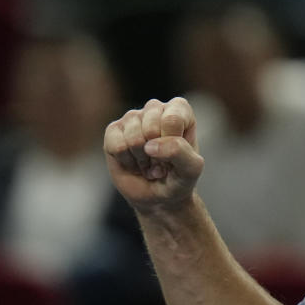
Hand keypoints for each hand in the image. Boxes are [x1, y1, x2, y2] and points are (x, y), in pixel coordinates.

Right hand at [103, 97, 203, 212]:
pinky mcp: (113, 130)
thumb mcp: (191, 169)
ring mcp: (133, 117)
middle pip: (151, 128)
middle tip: (161, 161)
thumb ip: (180, 152)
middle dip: (156, 154)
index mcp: (180, 109)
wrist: (159, 196)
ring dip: (142, 159)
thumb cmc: (179, 178)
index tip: (176, 154)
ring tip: (149, 162)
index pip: (172, 120)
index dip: (172, 144)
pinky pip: (117, 146)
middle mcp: (155, 108)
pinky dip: (127, 161)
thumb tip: (150, 145)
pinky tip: (134, 162)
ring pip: (134, 137)